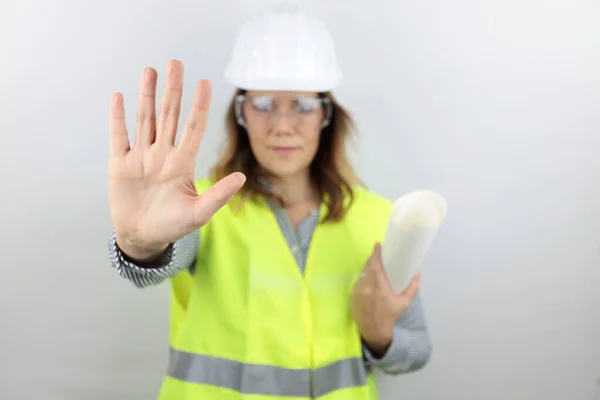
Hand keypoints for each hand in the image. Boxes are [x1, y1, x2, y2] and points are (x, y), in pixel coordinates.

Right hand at [108, 60, 244, 257]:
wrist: (143, 237)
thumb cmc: (173, 225)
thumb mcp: (199, 213)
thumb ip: (218, 195)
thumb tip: (241, 178)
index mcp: (183, 163)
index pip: (193, 128)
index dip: (199, 106)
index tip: (204, 83)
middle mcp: (163, 154)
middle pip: (169, 115)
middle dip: (172, 90)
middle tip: (176, 63)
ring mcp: (141, 157)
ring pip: (145, 119)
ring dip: (147, 95)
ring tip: (150, 71)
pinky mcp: (120, 163)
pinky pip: (118, 136)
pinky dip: (118, 118)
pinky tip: (119, 97)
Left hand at [350, 243, 420, 349]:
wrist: (374, 331)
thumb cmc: (391, 316)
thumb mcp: (404, 302)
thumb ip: (412, 287)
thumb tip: (417, 272)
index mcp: (379, 287)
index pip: (375, 265)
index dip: (375, 253)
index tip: (377, 245)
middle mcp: (366, 287)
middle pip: (367, 267)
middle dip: (372, 259)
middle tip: (377, 253)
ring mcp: (357, 291)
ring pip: (362, 274)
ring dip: (367, 269)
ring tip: (374, 266)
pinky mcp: (352, 296)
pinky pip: (358, 283)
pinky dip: (363, 280)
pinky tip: (369, 281)